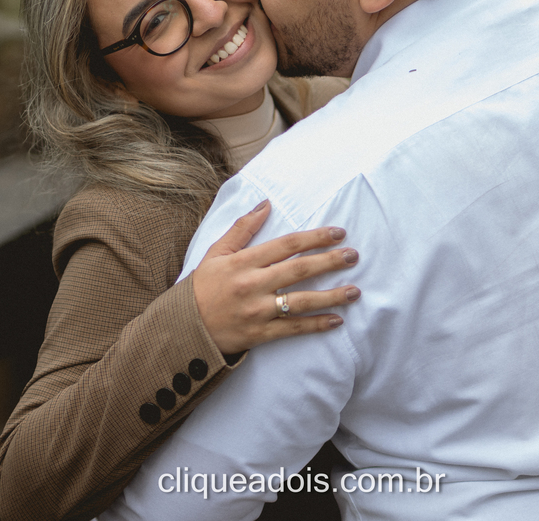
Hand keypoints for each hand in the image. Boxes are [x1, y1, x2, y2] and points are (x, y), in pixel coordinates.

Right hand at [192, 200, 360, 354]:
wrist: (183, 328)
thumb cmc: (202, 287)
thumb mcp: (216, 252)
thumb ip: (242, 228)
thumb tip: (266, 203)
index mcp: (243, 262)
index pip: (286, 244)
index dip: (314, 237)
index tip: (337, 232)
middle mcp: (253, 285)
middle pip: (299, 270)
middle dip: (329, 261)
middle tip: (353, 256)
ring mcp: (258, 311)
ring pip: (301, 301)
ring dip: (331, 296)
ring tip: (355, 290)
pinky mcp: (260, 334)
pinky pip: (293, 329)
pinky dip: (316, 325)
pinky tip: (337, 320)